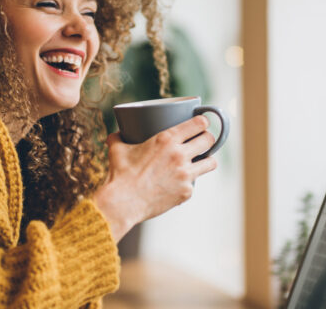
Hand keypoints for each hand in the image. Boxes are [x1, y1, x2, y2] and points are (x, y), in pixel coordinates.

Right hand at [93, 115, 218, 240]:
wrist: (123, 203)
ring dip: (207, 160)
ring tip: (201, 161)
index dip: (203, 122)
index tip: (202, 124)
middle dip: (207, 139)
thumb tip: (115, 135)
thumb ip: (118, 138)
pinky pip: (195, 184)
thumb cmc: (120, 175)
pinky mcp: (187, 191)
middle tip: (202, 141)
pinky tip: (181, 183)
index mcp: (166, 139)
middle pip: (209, 140)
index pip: (198, 123)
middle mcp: (179, 154)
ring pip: (211, 162)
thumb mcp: (117, 150)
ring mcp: (185, 174)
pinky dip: (188, 183)